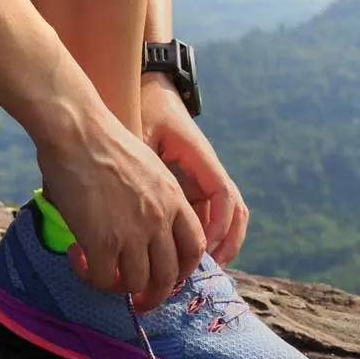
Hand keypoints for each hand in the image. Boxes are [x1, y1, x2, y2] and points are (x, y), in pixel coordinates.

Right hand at [36, 99, 206, 310]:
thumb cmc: (104, 141)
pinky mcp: (103, 241)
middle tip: (139, 301)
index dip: (182, 270)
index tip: (168, 277)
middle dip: (155, 295)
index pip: (194, 248)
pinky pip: (103, 278)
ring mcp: (134, 232)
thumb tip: (143, 224)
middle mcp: (160, 220)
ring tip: (101, 275)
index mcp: (175, 200)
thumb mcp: (148, 166)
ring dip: (119, 287)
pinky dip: (90, 276)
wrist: (78, 130)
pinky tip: (77, 257)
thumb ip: (155, 197)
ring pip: (138, 283)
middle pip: (170, 276)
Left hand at [140, 73, 248, 265]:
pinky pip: (208, 214)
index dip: (218, 224)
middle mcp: (208, 168)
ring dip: (219, 243)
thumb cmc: (139, 107)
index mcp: (199, 154)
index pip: (222, 193)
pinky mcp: (193, 184)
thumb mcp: (136, 131)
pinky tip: (186, 256)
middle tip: (207, 269)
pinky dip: (205, 236)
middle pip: (234, 210)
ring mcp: (203, 176)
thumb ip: (136, 162)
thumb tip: (125, 200)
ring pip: (226, 216)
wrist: (145, 89)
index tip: (205, 248)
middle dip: (226, 242)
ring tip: (200, 270)